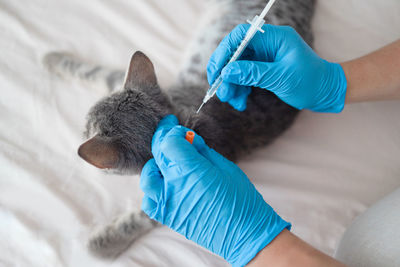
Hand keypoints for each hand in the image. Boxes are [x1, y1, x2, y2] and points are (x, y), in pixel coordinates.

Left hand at [140, 115, 289, 265]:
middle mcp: (173, 185)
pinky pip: (149, 200)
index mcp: (190, 170)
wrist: (244, 233)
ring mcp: (168, 203)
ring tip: (169, 160)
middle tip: (169, 129)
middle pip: (157, 154)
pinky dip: (153, 189)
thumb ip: (202, 150)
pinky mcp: (168, 217)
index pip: (168, 142)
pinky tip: (165, 184)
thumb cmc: (240, 198)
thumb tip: (189, 138)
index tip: (178, 126)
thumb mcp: (224, 166)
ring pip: (147, 176)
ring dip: (156, 163)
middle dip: (163, 138)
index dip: (172, 130)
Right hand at [207, 24, 346, 111]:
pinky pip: (244, 76)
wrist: (325, 92)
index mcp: (275, 38)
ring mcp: (264, 57)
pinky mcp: (263, 69)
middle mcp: (267, 44)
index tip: (217, 71)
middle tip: (221, 92)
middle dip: (226, 74)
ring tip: (232, 101)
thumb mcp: (281, 78)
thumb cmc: (311, 82)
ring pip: (237, 67)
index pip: (241, 37)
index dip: (225, 52)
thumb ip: (253, 73)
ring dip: (231, 85)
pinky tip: (240, 101)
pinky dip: (239, 89)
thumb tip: (227, 72)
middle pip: (235, 53)